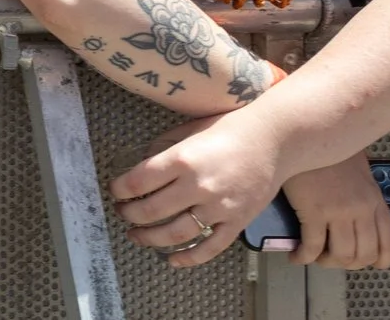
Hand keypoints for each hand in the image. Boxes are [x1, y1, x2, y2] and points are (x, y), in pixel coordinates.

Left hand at [110, 113, 285, 268]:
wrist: (273, 140)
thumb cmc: (229, 129)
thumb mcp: (189, 130)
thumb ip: (164, 149)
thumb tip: (140, 167)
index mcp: (182, 159)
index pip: (139, 181)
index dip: (120, 190)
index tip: (116, 191)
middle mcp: (198, 186)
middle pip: (152, 211)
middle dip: (129, 214)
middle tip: (122, 213)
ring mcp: (219, 208)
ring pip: (175, 234)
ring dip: (150, 238)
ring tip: (137, 235)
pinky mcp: (237, 223)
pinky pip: (210, 248)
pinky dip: (188, 258)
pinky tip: (172, 259)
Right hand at [279, 151, 389, 269]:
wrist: (304, 132)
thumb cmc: (328, 148)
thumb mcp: (358, 170)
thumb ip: (363, 194)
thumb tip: (358, 216)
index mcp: (375, 199)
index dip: (380, 260)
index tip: (368, 263)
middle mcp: (361, 209)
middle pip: (363, 254)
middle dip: (347, 264)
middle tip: (333, 259)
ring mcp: (338, 211)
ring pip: (341, 255)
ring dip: (327, 263)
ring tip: (315, 258)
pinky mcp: (313, 210)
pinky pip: (312, 246)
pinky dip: (304, 257)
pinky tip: (297, 255)